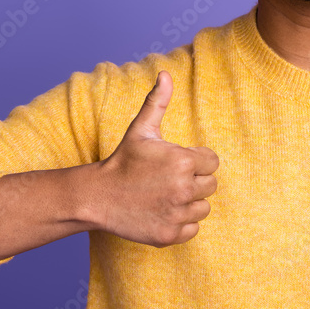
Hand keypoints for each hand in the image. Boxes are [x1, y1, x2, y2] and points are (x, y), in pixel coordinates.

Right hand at [92, 70, 218, 246]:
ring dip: (189, 203)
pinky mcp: (169, 235)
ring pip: (203, 208)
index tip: (176, 163)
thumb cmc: (123, 160)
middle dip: (194, 181)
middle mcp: (184, 188)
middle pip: (211, 186)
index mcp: (184, 161)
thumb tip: (165, 73)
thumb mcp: (141, 129)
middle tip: (168, 180)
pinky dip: (181, 223)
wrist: (97, 196)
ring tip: (165, 195)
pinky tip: (162, 212)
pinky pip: (193, 229)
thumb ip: (158, 101)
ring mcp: (177, 214)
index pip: (212, 162)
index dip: (196, 160)